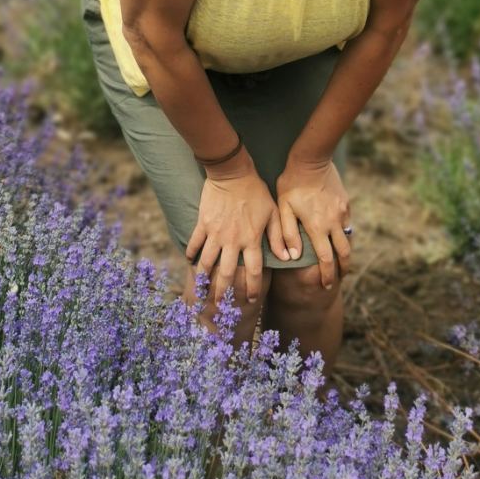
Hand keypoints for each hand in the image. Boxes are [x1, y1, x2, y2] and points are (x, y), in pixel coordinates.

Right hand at [186, 164, 288, 306]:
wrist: (232, 172)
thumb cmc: (256, 191)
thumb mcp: (273, 213)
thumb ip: (280, 237)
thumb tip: (290, 258)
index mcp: (251, 240)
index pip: (253, 272)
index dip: (252, 289)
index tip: (250, 301)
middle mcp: (232, 241)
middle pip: (226, 273)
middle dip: (223, 293)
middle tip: (220, 307)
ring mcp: (215, 233)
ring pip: (206, 262)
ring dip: (203, 279)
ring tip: (201, 292)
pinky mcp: (202, 223)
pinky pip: (194, 242)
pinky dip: (191, 253)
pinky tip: (189, 261)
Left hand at [276, 158, 351, 287]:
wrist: (311, 160)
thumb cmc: (291, 184)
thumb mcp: (283, 208)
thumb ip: (288, 234)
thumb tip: (294, 256)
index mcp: (317, 227)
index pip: (326, 259)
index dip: (327, 274)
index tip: (327, 285)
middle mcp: (333, 222)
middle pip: (344, 253)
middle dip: (343, 268)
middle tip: (338, 277)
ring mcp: (342, 212)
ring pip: (348, 238)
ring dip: (346, 251)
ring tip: (340, 260)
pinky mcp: (346, 203)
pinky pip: (347, 222)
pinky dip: (344, 232)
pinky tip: (337, 234)